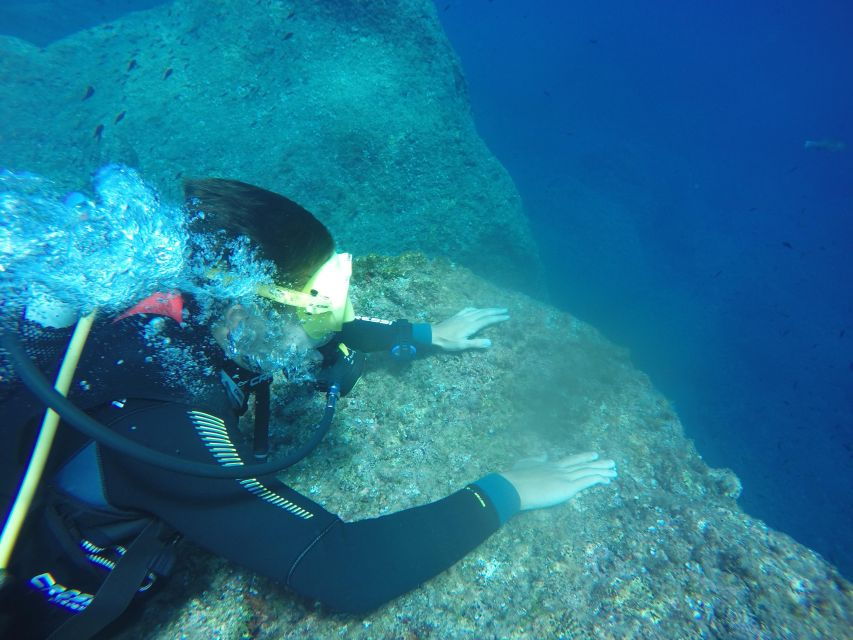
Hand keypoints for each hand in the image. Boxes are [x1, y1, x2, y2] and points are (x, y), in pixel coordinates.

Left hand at [431, 307, 508, 350]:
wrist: (433, 334)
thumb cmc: (447, 342)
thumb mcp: (462, 345)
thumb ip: (476, 344)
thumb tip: (490, 342)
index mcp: (471, 325)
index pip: (488, 320)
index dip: (498, 318)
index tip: (507, 317)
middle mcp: (469, 318)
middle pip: (485, 313)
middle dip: (496, 311)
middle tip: (505, 310)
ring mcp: (462, 315)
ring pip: (478, 310)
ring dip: (488, 309)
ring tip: (495, 309)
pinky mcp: (457, 315)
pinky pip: (469, 309)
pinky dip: (476, 308)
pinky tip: (477, 309)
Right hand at [499, 452, 616, 510]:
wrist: (513, 487)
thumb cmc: (515, 478)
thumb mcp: (524, 464)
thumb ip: (536, 459)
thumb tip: (544, 455)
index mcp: (550, 464)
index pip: (571, 460)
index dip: (584, 457)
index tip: (594, 454)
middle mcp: (560, 469)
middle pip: (583, 464)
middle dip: (598, 463)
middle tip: (611, 462)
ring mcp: (564, 477)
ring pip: (588, 472)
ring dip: (603, 471)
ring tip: (614, 471)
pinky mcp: (567, 487)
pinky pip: (587, 481)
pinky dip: (599, 479)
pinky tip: (607, 479)